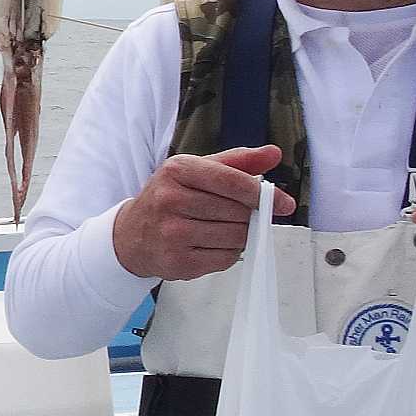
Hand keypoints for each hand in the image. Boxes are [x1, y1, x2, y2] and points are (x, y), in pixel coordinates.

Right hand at [113, 145, 296, 281]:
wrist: (132, 235)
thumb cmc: (170, 198)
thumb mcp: (197, 170)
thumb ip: (237, 161)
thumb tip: (273, 153)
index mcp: (177, 170)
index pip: (232, 181)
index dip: (262, 193)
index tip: (283, 202)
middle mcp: (171, 200)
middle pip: (237, 212)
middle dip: (250, 215)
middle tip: (246, 216)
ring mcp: (173, 233)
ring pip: (235, 237)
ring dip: (241, 235)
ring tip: (226, 229)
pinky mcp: (178, 261)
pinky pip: (225, 259)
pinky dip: (230, 253)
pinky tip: (214, 244)